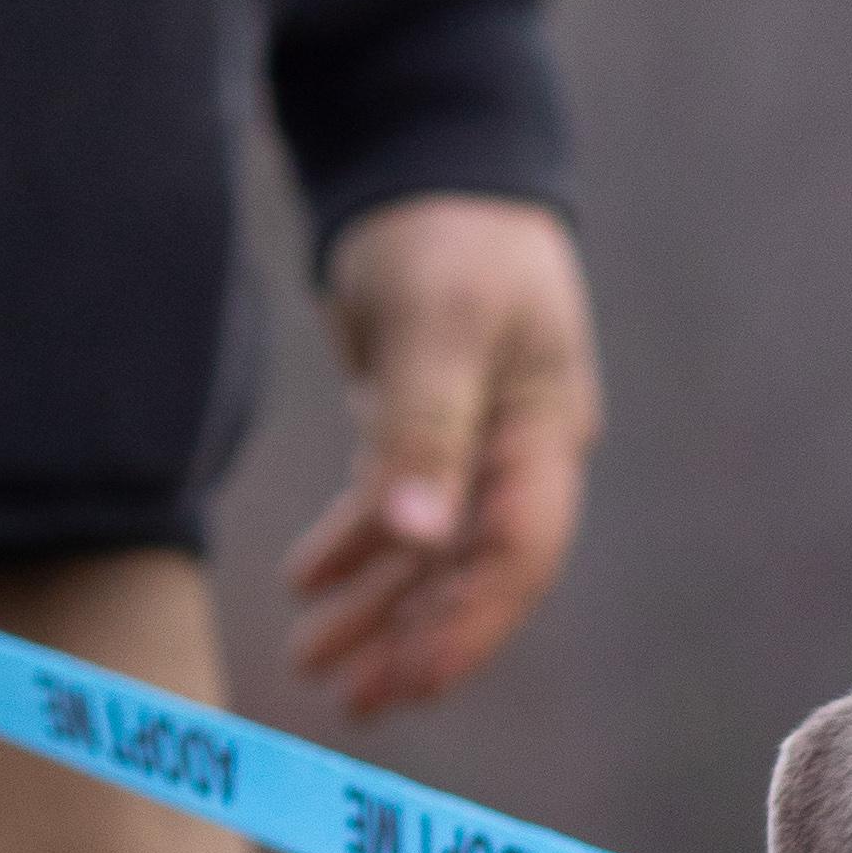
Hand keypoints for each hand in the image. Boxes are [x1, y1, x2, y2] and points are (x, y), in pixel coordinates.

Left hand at [284, 193, 602, 716]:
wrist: (425, 152)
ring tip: (318, 664)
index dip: (469, 626)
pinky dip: (354, 551)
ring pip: (428, 553)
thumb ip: (424, 431)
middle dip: (416, 638)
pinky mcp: (424, 429)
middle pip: (472, 571)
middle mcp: (515, 452)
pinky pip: (394, 511)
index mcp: (542, 434)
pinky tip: (308, 584)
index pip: (516, 555)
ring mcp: (472, 444)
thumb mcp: (437, 322)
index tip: (414, 682)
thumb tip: (417, 540)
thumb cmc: (447, 227)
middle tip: (357, 701)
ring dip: (377, 610)